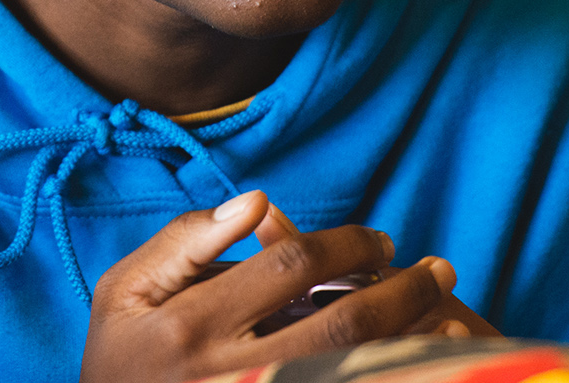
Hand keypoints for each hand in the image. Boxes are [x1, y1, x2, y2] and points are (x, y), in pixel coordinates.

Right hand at [79, 191, 496, 382]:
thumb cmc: (116, 356)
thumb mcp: (123, 290)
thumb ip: (184, 242)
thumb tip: (258, 203)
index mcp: (192, 323)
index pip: (291, 265)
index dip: (346, 244)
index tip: (379, 238)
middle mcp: (232, 372)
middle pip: (343, 325)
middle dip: (402, 291)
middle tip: (437, 269)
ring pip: (357, 371)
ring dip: (414, 339)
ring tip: (452, 315)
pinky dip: (390, 376)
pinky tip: (425, 362)